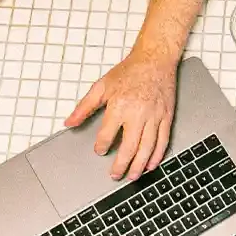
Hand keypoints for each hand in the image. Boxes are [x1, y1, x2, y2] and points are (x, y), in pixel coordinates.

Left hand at [64, 48, 176, 179]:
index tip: (99, 150)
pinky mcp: (166, 117)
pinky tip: (151, 164)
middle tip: (115, 175)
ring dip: (139, 165)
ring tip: (132, 176)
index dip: (101, 146)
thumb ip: (84, 107)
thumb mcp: (101, 87)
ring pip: (147, 148)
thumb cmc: (129, 71)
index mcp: (119, 106)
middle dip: (121, 165)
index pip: (107, 135)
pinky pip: (163, 140)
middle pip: (129, 147)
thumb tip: (70, 123)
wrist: (155, 59)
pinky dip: (157, 155)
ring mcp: (154, 117)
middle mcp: (137, 114)